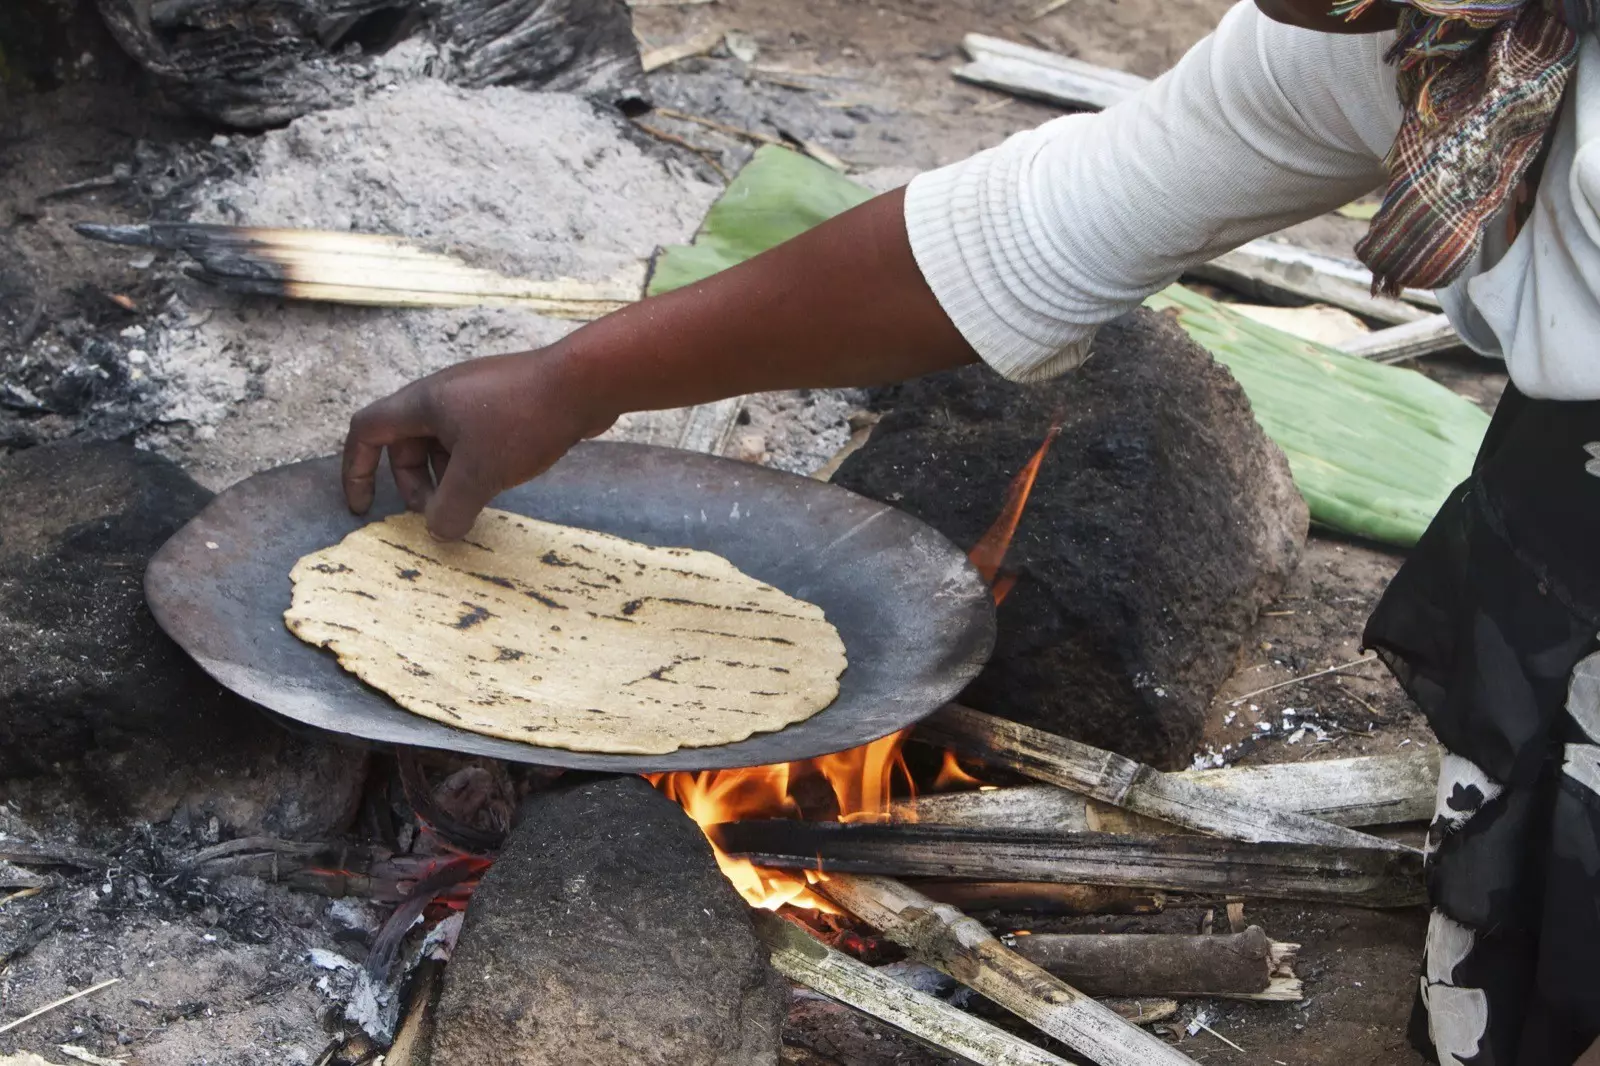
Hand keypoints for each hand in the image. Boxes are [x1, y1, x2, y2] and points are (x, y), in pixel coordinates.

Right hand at [342, 346, 613, 539]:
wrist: (584, 382)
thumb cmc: (523, 422)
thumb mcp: (479, 474)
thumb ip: (449, 508)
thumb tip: (438, 532)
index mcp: (422, 403)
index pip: (366, 431)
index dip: (356, 470)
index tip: (364, 509)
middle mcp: (442, 394)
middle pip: (405, 442)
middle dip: (413, 483)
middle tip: (437, 512)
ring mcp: (475, 395)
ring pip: (442, 442)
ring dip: (445, 476)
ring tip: (470, 503)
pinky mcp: (505, 402)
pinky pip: (473, 437)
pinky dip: (473, 464)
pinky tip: (498, 483)